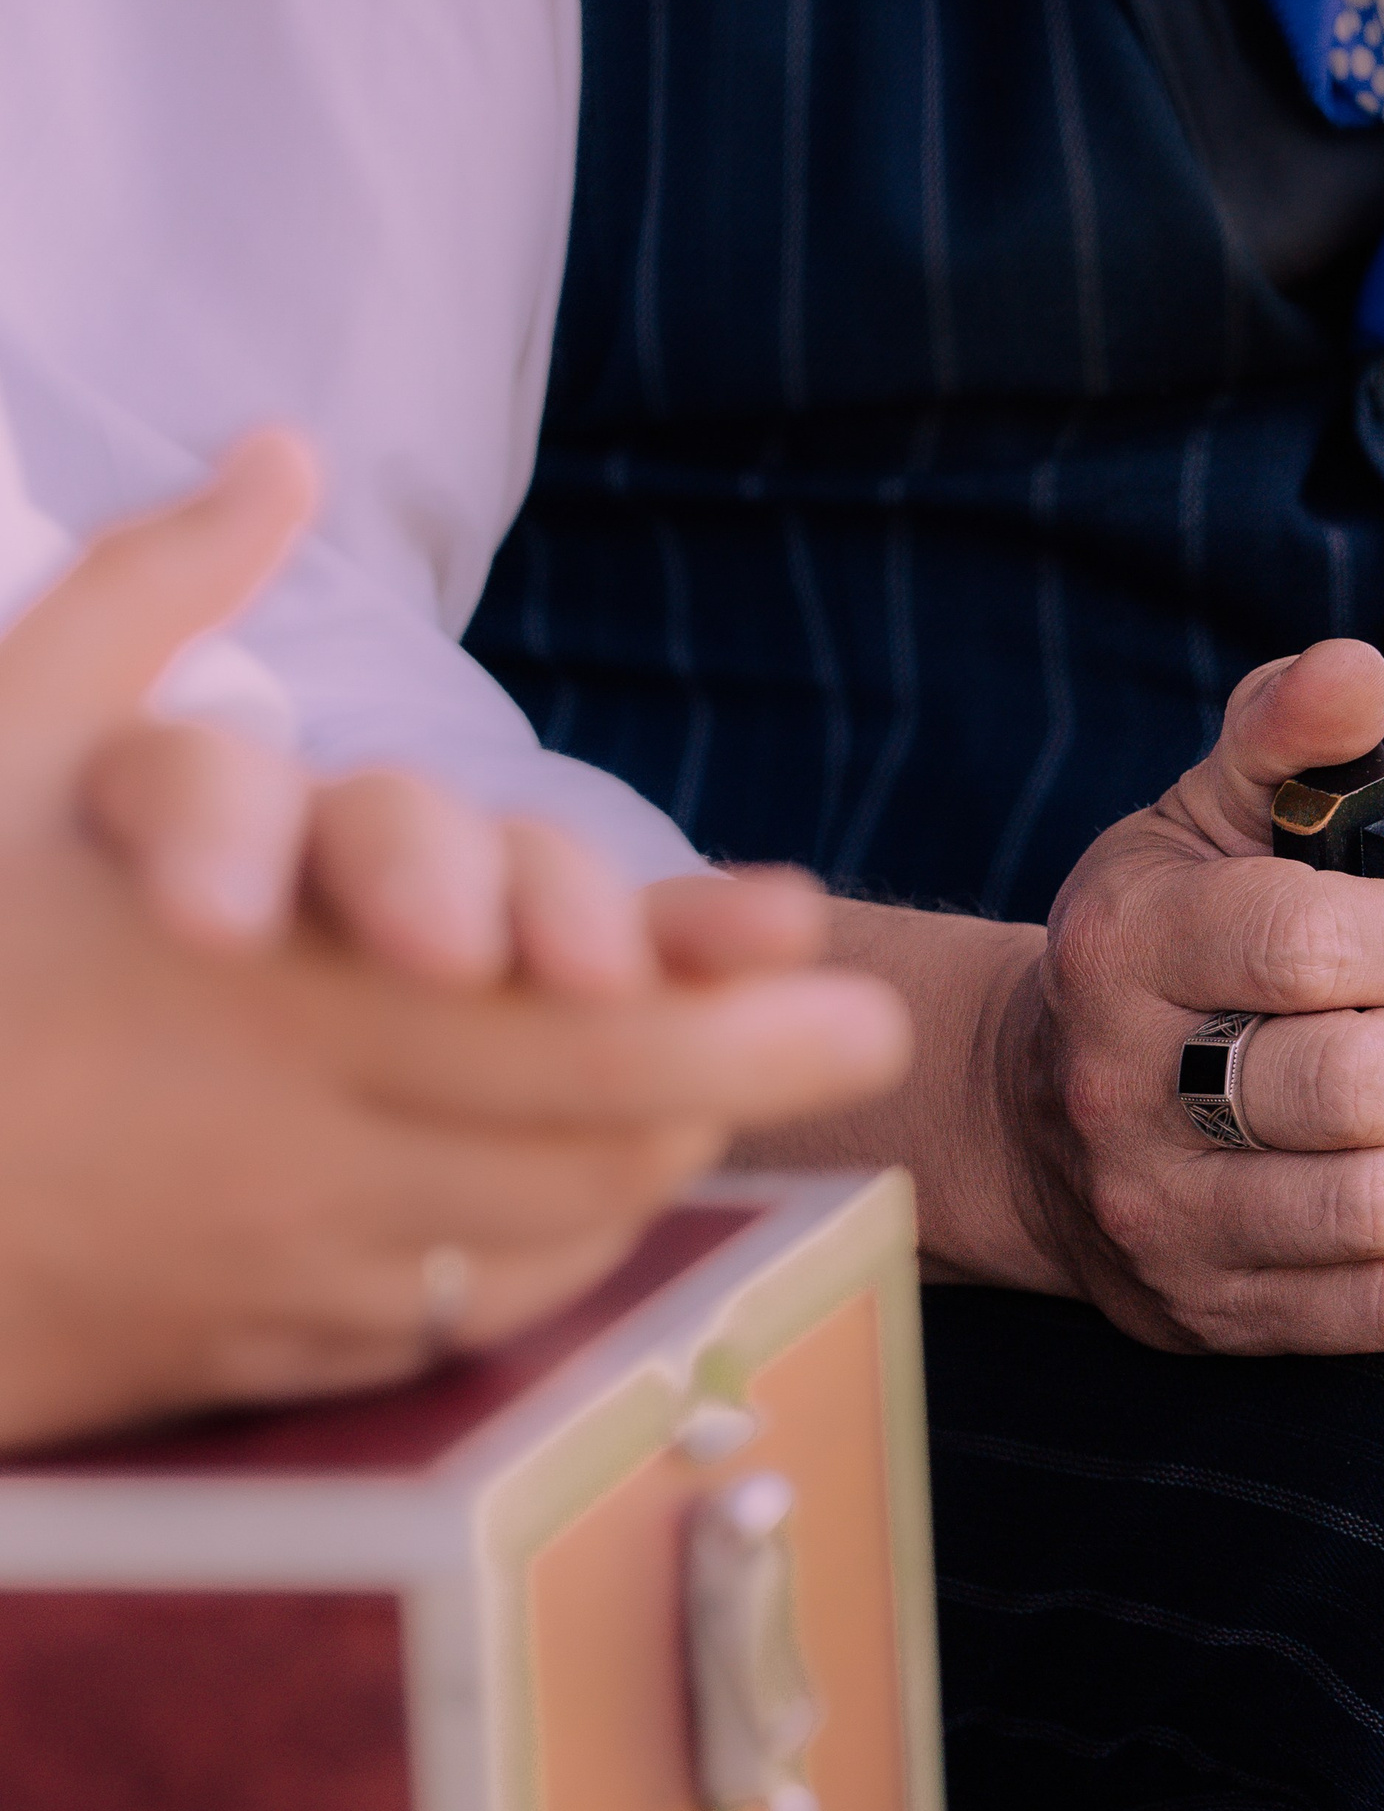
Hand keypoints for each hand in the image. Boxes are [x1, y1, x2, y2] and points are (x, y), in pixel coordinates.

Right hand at [0, 436, 910, 1449]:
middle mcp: (310, 1144)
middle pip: (603, 1125)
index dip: (720, 998)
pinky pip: (489, 1309)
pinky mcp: (294, 1357)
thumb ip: (148, 601)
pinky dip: (567, 1235)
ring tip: (741, 1077)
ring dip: (669, 1143)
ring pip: (566, 1220)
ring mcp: (309, 1267)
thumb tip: (278, 453)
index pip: (556, 1015)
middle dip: (759, 1070)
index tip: (822, 945)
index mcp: (265, 994)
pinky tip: (599, 1170)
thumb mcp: (0, 752)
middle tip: (870, 1030)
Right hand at [981, 640, 1383, 1353]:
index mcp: (1126, 946)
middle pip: (1356, 1088)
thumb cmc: (1152, 956)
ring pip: (1379, 1210)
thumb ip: (1280, 740)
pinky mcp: (1211, 1312)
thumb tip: (1355, 671)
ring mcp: (1163, 1216)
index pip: (1304, 942)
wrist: (1034, 1118)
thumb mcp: (1194, 821)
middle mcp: (1124, 1088)